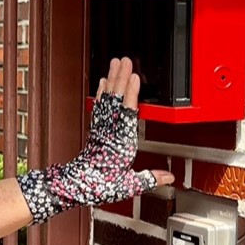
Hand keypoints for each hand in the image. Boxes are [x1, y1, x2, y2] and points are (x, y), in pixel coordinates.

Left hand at [17, 57, 174, 224]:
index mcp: (121, 142)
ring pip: (108, 99)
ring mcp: (102, 128)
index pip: (127, 112)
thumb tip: (168, 177)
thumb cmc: (101, 185)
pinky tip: (104, 81)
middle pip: (116, 99)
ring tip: (115, 63)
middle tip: (124, 60)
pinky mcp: (96, 129)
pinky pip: (99, 106)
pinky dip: (102, 92)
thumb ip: (149, 178)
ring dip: (112, 79)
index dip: (131, 94)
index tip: (134, 77)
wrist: (77, 185)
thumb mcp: (129, 185)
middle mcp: (110, 131)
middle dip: (121, 78)